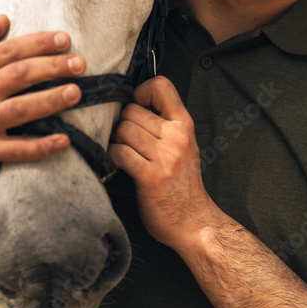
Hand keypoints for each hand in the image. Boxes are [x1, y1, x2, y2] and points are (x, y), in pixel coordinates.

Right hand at [0, 14, 83, 187]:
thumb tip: (4, 19)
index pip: (7, 51)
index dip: (38, 43)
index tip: (65, 39)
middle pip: (17, 75)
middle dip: (52, 67)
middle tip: (79, 64)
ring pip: (20, 109)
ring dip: (50, 100)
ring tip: (76, 92)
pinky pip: (17, 149)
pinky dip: (41, 146)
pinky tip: (64, 140)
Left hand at [109, 76, 218, 251]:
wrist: (194, 222)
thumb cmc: (184, 185)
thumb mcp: (184, 145)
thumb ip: (165, 124)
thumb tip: (133, 104)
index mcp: (184, 125)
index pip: (161, 85)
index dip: (141, 92)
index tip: (136, 107)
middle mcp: (176, 137)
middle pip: (132, 110)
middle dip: (122, 123)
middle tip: (125, 138)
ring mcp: (164, 156)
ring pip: (123, 129)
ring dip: (116, 140)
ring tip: (122, 151)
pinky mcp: (149, 176)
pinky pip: (119, 152)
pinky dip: (112, 156)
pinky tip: (118, 164)